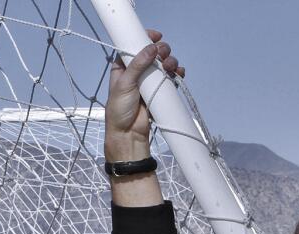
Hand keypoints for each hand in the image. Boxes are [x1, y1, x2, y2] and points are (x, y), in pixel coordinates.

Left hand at [104, 29, 182, 159]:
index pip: (134, 46)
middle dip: (161, 51)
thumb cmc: (119, 109)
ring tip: (171, 67)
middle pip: (152, 54)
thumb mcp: (125, 84)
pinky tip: (179, 73)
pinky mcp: (159, 92)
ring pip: (163, 65)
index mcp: (124, 67)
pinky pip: (170, 79)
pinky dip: (176, 74)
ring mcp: (149, 82)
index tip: (155, 36)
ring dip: (170, 62)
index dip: (144, 39)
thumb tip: (152, 48)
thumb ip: (138, 64)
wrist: (128, 133)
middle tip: (164, 54)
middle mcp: (137, 72)